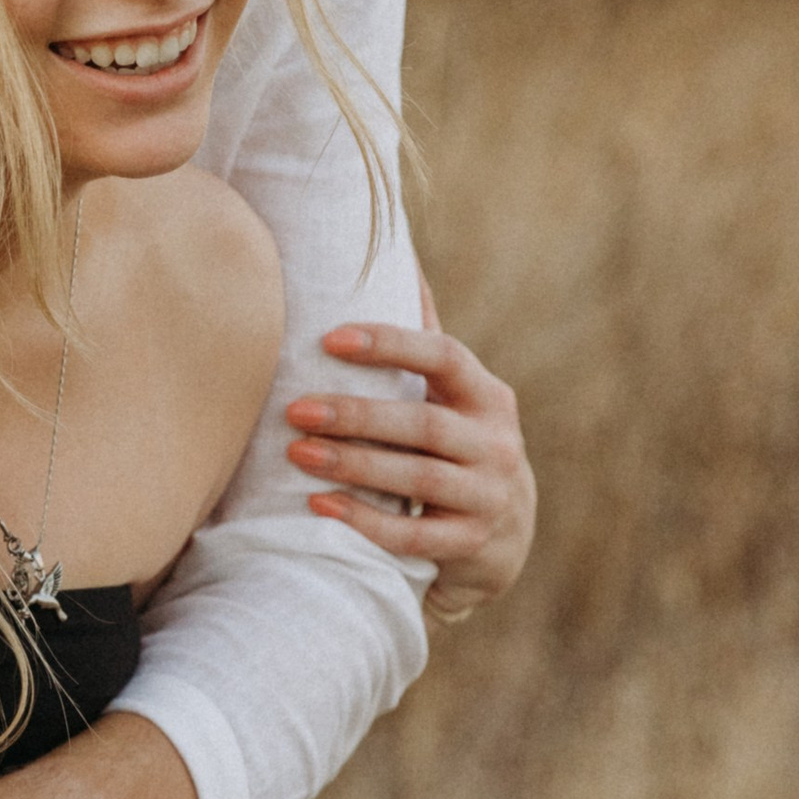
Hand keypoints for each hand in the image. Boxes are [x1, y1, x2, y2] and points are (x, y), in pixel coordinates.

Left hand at [288, 286, 534, 619]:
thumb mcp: (455, 395)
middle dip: (356, 415)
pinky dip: (366, 522)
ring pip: (418, 477)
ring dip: (353, 464)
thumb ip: (427, 336)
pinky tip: (320, 506)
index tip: (329, 339)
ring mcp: (489, 496)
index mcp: (487, 395)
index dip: (389, 344)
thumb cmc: (459, 444)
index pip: (444, 356)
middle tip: (293, 409)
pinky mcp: (472, 544)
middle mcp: (496, 442)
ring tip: (296, 454)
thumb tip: (398, 254)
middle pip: (423, 423)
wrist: (505, 536)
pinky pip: (415, 536)